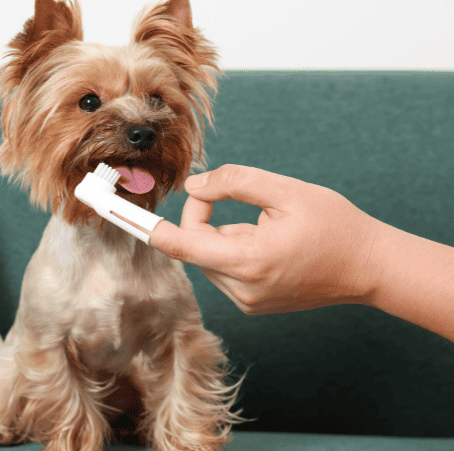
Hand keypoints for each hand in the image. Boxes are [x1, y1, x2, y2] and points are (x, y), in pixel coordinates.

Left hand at [150, 164, 383, 314]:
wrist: (371, 267)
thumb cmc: (335, 225)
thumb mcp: (286, 191)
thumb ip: (235, 182)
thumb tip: (193, 187)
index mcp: (247, 260)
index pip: (181, 244)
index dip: (147, 226)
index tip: (116, 212)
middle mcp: (242, 288)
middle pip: (195, 246)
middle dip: (203, 217)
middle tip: (233, 198)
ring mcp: (248, 301)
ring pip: (208, 258)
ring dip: (220, 235)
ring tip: (265, 226)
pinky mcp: (254, 304)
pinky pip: (224, 271)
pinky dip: (232, 251)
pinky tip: (268, 245)